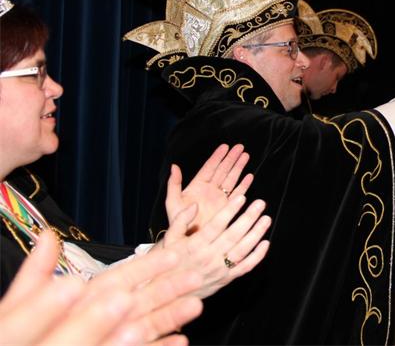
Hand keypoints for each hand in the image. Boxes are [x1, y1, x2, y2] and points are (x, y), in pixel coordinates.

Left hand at [0, 230, 202, 344]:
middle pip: (138, 302)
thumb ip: (36, 280)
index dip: (146, 266)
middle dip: (168, 289)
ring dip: (169, 317)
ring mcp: (107, 340)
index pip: (118, 278)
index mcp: (75, 302)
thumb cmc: (17, 341)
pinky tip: (180, 341)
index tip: (174, 255)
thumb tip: (47, 238)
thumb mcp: (19, 310)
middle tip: (196, 277)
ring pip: (142, 329)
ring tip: (195, 306)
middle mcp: (96, 321)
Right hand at [162, 194, 271, 298]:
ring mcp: (219, 270)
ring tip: (266, 219)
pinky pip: (245, 267)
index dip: (229, 211)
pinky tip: (265, 243)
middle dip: (248, 218)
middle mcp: (209, 257)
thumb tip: (194, 205)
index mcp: (194, 246)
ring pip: (242, 250)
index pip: (215, 225)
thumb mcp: (169, 240)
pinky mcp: (227, 279)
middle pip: (233, 235)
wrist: (170, 293)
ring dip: (256, 234)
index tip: (241, 198)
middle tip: (260, 203)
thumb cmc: (171, 262)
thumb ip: (180, 220)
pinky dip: (257, 256)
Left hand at [165, 144, 252, 233]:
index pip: (209, 167)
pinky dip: (243, 185)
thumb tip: (174, 166)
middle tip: (240, 147)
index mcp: (197, 186)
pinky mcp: (227, 207)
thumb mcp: (172, 203)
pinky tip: (249, 176)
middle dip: (231, 158)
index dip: (217, 157)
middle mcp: (210, 190)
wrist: (189, 241)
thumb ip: (174, 184)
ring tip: (245, 156)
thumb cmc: (178, 224)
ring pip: (231, 179)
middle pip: (223, 170)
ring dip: (238, 167)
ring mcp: (219, 198)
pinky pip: (236, 193)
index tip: (225, 147)